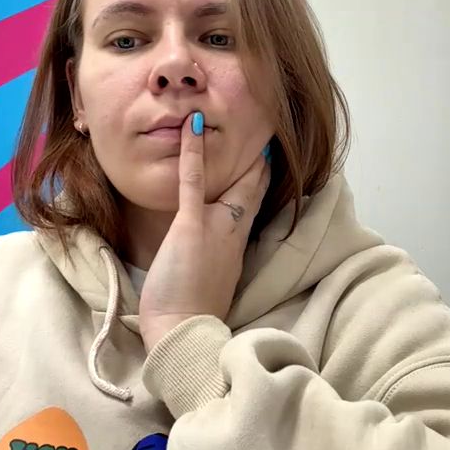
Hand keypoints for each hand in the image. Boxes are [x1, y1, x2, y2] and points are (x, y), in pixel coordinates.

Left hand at [139, 113, 270, 352]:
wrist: (184, 333)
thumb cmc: (192, 314)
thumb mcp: (211, 281)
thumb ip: (214, 258)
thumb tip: (208, 250)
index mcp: (238, 244)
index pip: (253, 204)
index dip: (260, 178)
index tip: (266, 157)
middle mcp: (233, 231)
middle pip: (252, 186)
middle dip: (258, 157)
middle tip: (264, 128)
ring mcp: (215, 225)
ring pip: (232, 179)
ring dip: (233, 148)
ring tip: (237, 116)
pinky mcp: (192, 226)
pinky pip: (193, 182)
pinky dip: (193, 153)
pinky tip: (191, 127)